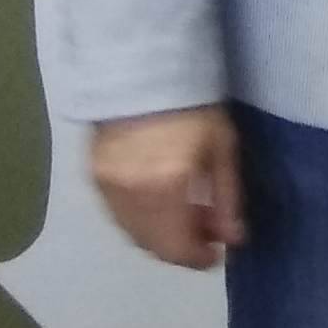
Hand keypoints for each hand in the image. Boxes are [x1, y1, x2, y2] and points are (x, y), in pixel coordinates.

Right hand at [90, 106, 246, 268]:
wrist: (142, 68)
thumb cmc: (193, 107)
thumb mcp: (222, 148)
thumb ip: (227, 199)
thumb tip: (234, 239)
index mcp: (166, 188)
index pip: (177, 247)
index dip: (197, 258)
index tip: (215, 254)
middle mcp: (131, 195)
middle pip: (153, 245)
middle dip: (180, 246)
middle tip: (204, 231)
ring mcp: (107, 188)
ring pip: (133, 233)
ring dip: (160, 235)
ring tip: (185, 215)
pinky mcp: (94, 176)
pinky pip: (118, 214)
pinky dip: (140, 218)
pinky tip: (159, 202)